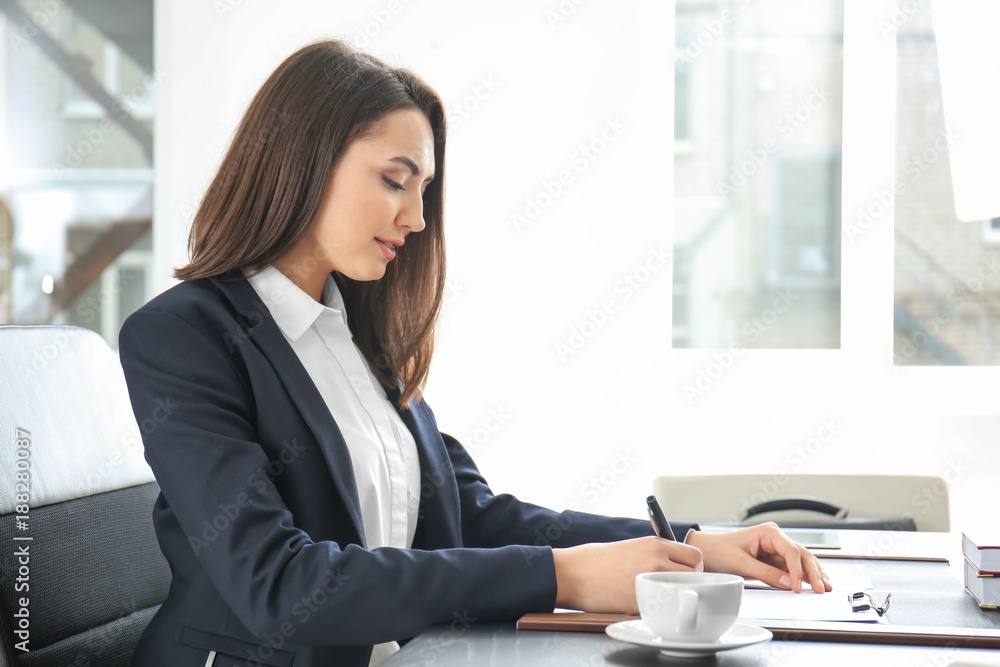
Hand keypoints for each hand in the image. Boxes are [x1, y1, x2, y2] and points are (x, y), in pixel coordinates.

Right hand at [552, 536, 703, 613]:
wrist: (573, 573)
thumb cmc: (597, 560)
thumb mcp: (632, 546)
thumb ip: (656, 553)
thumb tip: (676, 565)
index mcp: (655, 544)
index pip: (695, 555)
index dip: (693, 566)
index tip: (685, 572)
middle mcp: (657, 561)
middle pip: (694, 574)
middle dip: (689, 582)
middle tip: (675, 587)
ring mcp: (650, 583)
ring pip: (682, 592)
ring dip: (676, 596)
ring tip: (659, 596)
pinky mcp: (641, 603)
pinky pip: (661, 608)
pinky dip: (657, 609)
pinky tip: (642, 605)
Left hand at [685, 522, 830, 592]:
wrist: (707, 551)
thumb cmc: (719, 551)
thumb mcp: (740, 563)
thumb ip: (765, 573)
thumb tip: (788, 582)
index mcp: (768, 532)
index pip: (791, 551)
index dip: (797, 570)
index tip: (798, 587)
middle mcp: (776, 538)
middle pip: (802, 554)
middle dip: (813, 572)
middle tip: (821, 589)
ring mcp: (777, 548)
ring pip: (802, 560)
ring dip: (813, 574)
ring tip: (824, 587)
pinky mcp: (775, 559)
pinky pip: (794, 567)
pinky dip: (804, 576)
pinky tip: (814, 584)